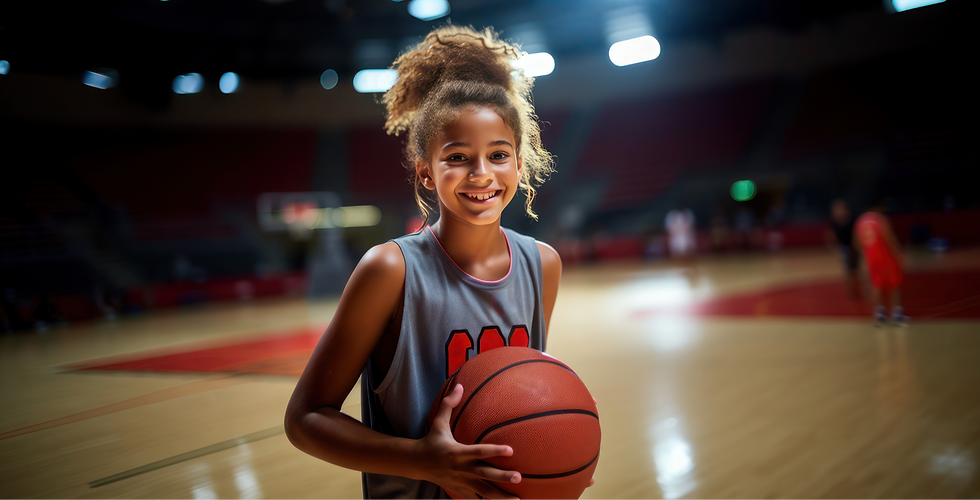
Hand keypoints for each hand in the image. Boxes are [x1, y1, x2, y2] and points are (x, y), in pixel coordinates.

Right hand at [415, 384, 521, 499]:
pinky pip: (474, 499)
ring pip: (482, 492)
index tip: (511, 450)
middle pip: (484, 475)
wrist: (416, 463)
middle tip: (519, 477)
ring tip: (517, 499)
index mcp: (457, 452)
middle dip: (501, 477)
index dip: (494, 451)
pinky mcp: (458, 490)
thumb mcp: (438, 422)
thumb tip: (458, 385)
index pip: (478, 451)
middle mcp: (460, 469)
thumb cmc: (432, 440)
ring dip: (499, 497)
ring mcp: (460, 482)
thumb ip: (448, 404)